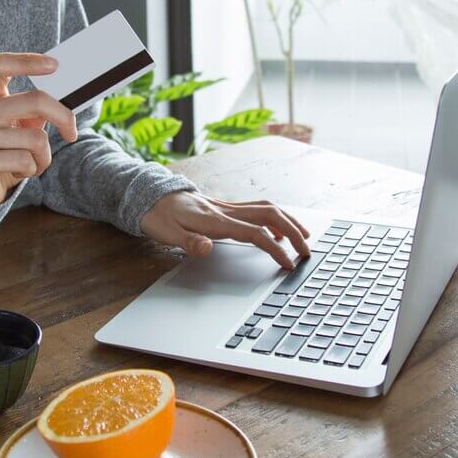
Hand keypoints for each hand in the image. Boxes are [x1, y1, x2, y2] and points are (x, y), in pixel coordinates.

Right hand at [0, 53, 77, 206]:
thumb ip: (36, 108)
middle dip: (63, 116)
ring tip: (30, 160)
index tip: (55, 65)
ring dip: (44, 155)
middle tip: (71, 131)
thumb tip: (70, 99)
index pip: (0, 64)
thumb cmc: (5, 146)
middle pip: (35, 100)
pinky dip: (32, 169)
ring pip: (36, 138)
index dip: (28, 60)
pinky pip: (25, 161)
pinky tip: (18, 170)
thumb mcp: (18, 122)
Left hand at [139, 192, 310, 268]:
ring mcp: (227, 206)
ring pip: (266, 208)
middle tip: (307, 250)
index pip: (254, 232)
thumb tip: (207, 248)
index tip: (288, 263)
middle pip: (269, 215)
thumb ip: (188, 242)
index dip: (274, 248)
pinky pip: (257, 209)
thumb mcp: (167, 233)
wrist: (150, 195)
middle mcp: (226, 210)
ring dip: (288, 221)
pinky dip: (273, 218)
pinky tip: (275, 232)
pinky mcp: (225, 206)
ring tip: (302, 238)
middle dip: (292, 231)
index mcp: (215, 220)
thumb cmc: (158, 216)